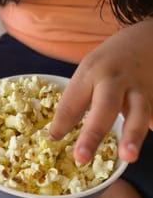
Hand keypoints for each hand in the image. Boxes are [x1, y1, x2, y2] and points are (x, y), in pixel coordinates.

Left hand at [49, 19, 152, 162]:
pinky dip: (151, 126)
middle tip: (81, 158)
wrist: (146, 39)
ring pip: (139, 110)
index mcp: (91, 72)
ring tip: (128, 156)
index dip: (61, 123)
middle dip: (93, 133)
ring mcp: (140, 87)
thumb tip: (58, 133)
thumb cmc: (110, 61)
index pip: (72, 102)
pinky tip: (140, 147)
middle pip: (105, 105)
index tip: (53, 140)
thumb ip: (77, 100)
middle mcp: (115, 79)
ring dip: (133, 135)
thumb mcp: (88, 71)